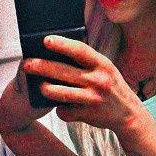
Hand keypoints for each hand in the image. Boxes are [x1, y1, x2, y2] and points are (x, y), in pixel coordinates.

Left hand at [22, 35, 142, 133]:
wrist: (128, 114)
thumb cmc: (112, 87)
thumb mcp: (105, 69)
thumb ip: (87, 61)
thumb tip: (59, 49)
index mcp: (102, 64)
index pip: (80, 51)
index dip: (62, 44)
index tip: (46, 40)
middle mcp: (98, 80)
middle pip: (65, 72)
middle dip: (43, 67)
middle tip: (27, 64)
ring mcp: (93, 99)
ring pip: (63, 94)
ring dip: (47, 90)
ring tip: (39, 87)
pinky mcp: (88, 114)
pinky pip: (66, 112)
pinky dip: (60, 110)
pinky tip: (60, 108)